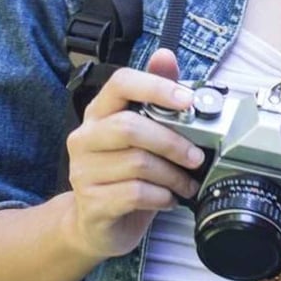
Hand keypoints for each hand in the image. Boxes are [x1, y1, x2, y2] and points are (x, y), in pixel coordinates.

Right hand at [63, 49, 204, 258]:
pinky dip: (161, 196)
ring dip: (173, 175)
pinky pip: (135, 193)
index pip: (121, 83)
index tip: (188, 101)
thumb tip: (165, 55)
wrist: (95, 225)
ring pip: (138, 163)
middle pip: (131, 127)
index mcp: (99, 113)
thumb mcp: (142, 133)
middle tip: (197, 157)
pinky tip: (168, 198)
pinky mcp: (91, 203)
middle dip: (173, 141)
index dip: (156, 87)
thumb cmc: (123, 173)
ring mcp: (83, 172)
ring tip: (187, 183)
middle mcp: (85, 138)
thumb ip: (155, 96)